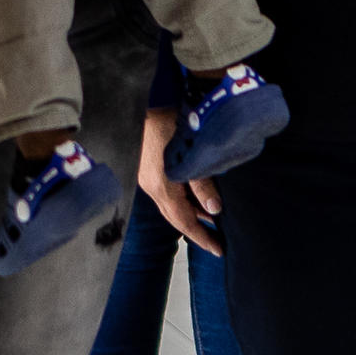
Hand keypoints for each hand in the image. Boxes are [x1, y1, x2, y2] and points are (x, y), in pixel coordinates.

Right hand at [140, 103, 222, 256]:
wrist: (138, 104)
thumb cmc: (166, 122)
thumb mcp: (189, 151)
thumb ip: (201, 182)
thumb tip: (215, 209)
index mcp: (162, 186)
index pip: (184, 222)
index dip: (202, 237)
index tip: (218, 250)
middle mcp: (152, 187)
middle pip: (175, 218)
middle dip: (196, 231)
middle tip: (216, 242)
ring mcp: (148, 179)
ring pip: (172, 206)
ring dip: (191, 215)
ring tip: (212, 222)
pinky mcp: (148, 170)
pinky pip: (167, 194)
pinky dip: (183, 202)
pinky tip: (196, 199)